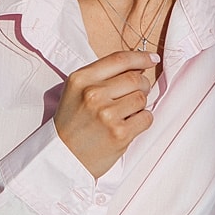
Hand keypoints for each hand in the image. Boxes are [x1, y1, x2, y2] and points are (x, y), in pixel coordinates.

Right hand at [54, 50, 158, 177]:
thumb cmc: (72, 123)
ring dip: (140, 105)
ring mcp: (106, 114)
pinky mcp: (119, 133)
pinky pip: (146, 118)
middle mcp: (93, 93)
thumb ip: (103, 76)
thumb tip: (139, 67)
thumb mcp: (77, 91)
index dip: (140, 57)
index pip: (119, 59)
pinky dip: (142, 120)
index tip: (151, 59)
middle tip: (136, 94)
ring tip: (125, 113)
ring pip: (142, 98)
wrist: (64, 157)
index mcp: (81, 79)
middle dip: (142, 85)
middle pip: (135, 78)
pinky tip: (128, 125)